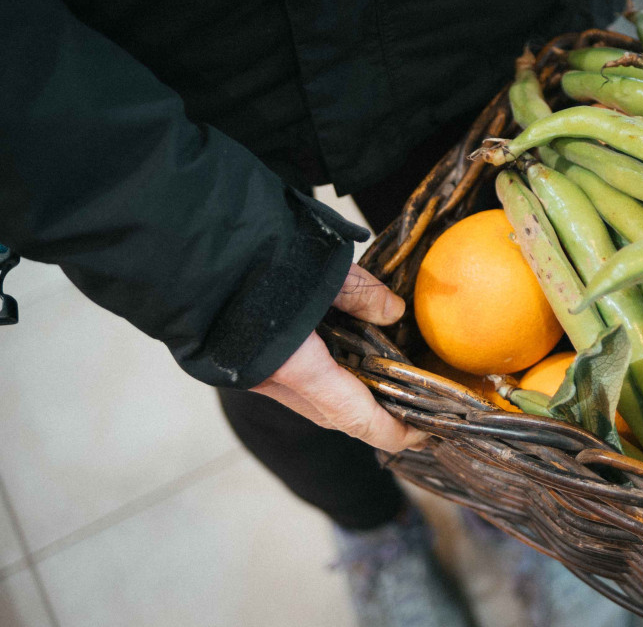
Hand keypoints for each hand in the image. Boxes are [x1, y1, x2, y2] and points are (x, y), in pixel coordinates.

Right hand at [252, 264, 428, 452]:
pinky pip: (291, 385)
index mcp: (294, 365)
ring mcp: (251, 374)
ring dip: (347, 400)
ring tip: (382, 387)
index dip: (392, 433)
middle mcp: (271, 380)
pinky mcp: (240, 360)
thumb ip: (360, 294)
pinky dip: (322, 382)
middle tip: (409, 412)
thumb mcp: (319, 268)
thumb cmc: (251, 256)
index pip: (355, 417)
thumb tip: (393, 313)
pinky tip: (340, 362)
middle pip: (334, 415)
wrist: (181, 247)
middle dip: (373, 420)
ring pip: (311, 402)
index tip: (420, 436)